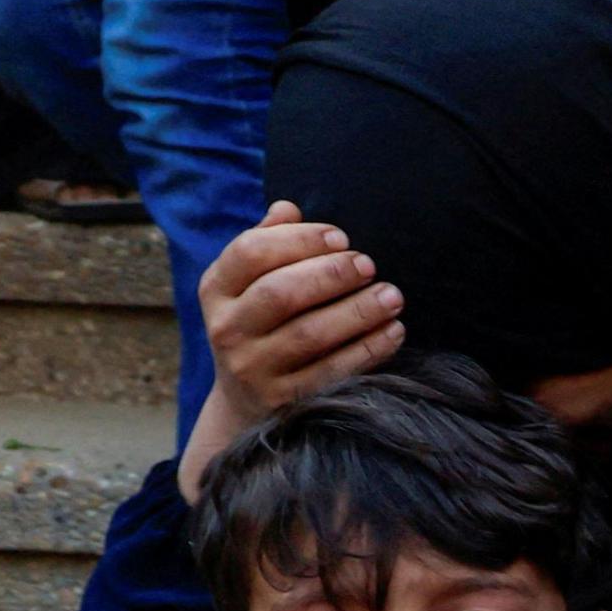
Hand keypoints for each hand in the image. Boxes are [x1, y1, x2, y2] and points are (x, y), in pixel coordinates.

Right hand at [179, 202, 406, 501]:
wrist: (247, 403)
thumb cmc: (262, 324)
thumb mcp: (251, 284)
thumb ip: (269, 244)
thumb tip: (288, 207)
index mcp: (217, 289)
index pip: (251, 252)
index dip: (299, 239)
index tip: (341, 237)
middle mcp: (227, 328)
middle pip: (280, 292)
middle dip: (331, 274)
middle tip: (369, 265)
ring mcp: (252, 368)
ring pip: (309, 334)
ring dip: (358, 311)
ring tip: (392, 295)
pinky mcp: (284, 400)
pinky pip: (333, 371)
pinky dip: (369, 349)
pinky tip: (394, 330)